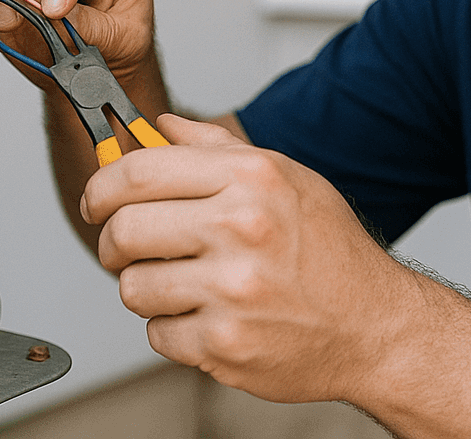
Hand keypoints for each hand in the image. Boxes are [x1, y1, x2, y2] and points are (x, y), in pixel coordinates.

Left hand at [83, 115, 423, 403]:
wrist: (374, 326)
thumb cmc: (331, 252)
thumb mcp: (286, 178)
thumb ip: (216, 148)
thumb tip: (160, 126)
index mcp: (252, 179)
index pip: (139, 172)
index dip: (102, 187)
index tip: (97, 200)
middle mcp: (241, 228)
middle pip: (124, 230)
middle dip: (117, 242)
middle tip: (134, 248)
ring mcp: (231, 291)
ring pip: (133, 287)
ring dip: (149, 289)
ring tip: (188, 285)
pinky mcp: (224, 345)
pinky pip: (157, 334)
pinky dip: (175, 330)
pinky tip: (212, 317)